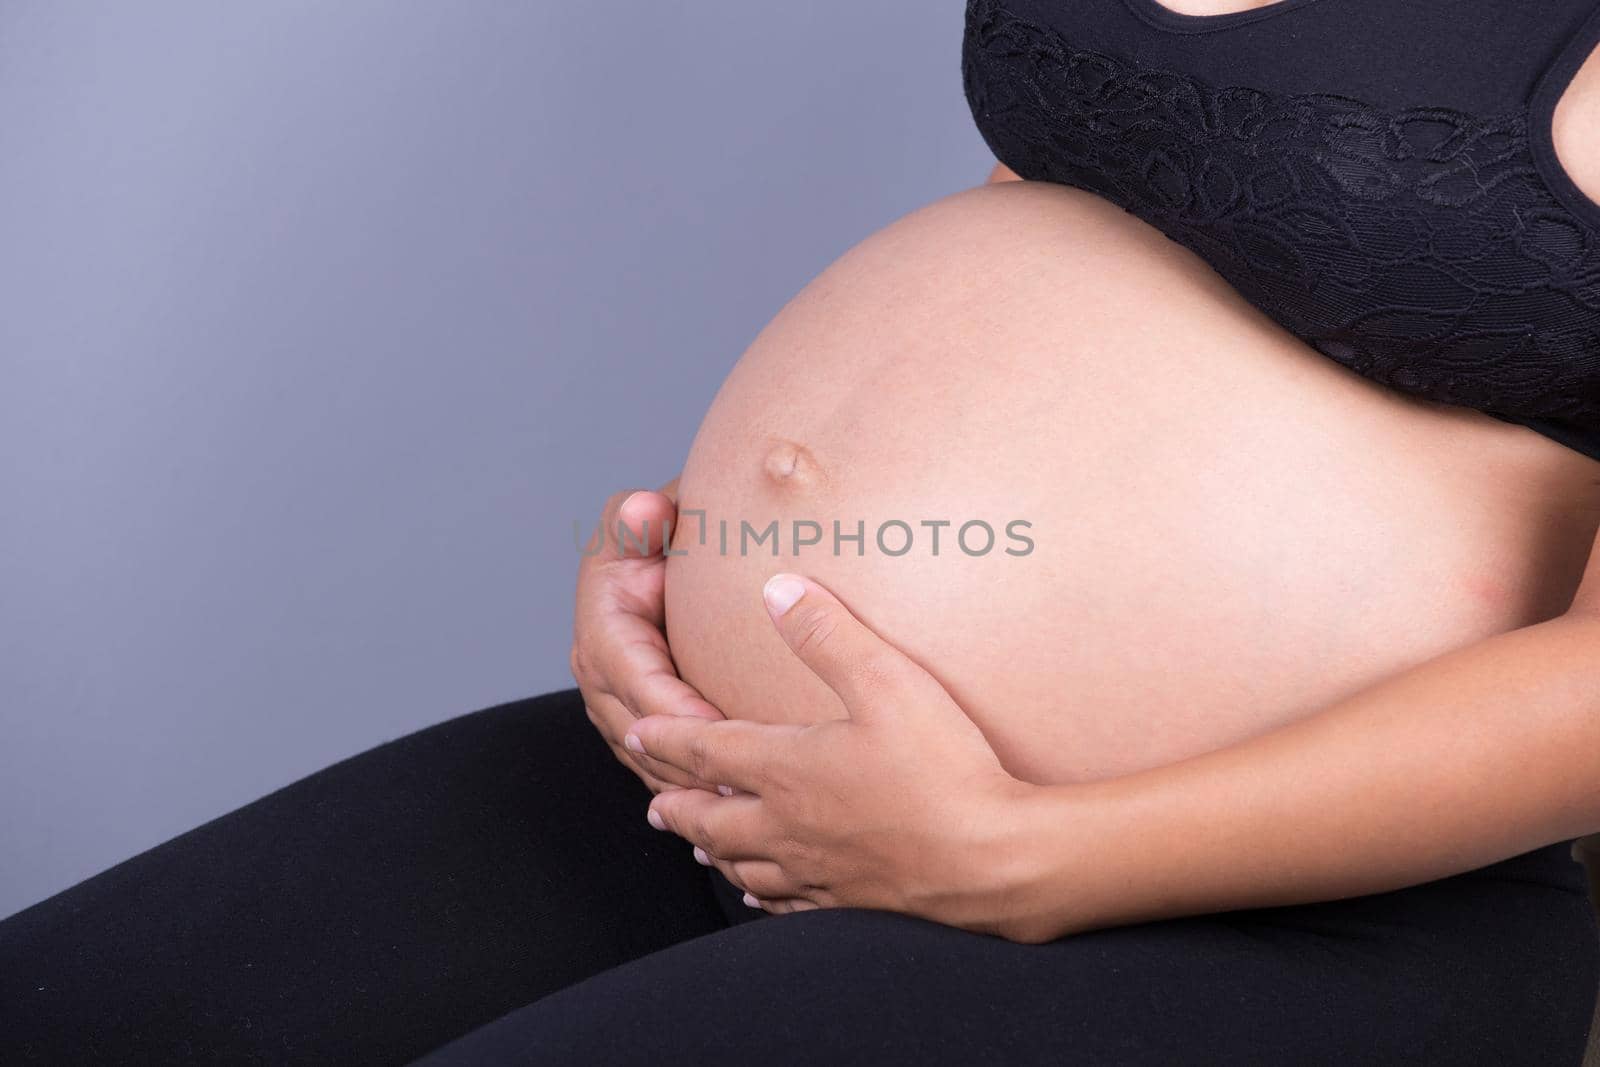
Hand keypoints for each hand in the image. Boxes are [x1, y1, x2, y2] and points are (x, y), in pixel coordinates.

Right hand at [570, 480, 723, 793]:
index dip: (675, 708)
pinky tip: (736, 812)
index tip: (720, 727)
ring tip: (743, 806)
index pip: (636, 679)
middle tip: (742, 785)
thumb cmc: (662, 532)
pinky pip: (664, 770)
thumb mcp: (648, 515)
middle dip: (687, 764)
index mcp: (603, 628)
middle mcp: (602, 676)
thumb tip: (648, 511)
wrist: (665, 555)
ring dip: (691, 789)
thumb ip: (643, 515)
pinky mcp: (641, 728)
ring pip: (651, 763)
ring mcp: (618, 709)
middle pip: (641, 734)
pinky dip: (694, 794)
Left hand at [625, 573, 1055, 941]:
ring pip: (743, 863)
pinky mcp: (850, 902)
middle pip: (712, 818)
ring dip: (712, 850)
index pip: (707, 751)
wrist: (994, 861)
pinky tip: (763, 893)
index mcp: (787, 770)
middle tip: (653, 802)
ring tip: (695, 848)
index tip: (637, 734)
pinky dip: (762, 892)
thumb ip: (827, 633)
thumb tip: (777, 588)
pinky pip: (787, 901)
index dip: (667, 739)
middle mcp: (788, 825)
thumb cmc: (943, 770)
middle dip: (678, 804)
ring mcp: (817, 871)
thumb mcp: (887, 682)